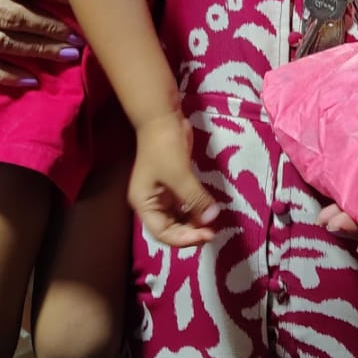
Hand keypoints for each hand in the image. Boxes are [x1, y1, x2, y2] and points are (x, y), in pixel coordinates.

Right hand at [128, 111, 219, 247]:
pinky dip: (196, 210)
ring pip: (179, 218)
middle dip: (190, 233)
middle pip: (170, 229)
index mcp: (144, 204)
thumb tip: (212, 219)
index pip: (162, 233)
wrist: (162, 118)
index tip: (206, 235)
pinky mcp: (174, 185)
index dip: (184, 239)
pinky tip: (209, 211)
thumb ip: (195, 199)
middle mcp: (151, 203)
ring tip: (213, 225)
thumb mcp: (180, 175)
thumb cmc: (164, 147)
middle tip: (213, 232)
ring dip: (194, 223)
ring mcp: (162, 195)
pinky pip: (185, 205)